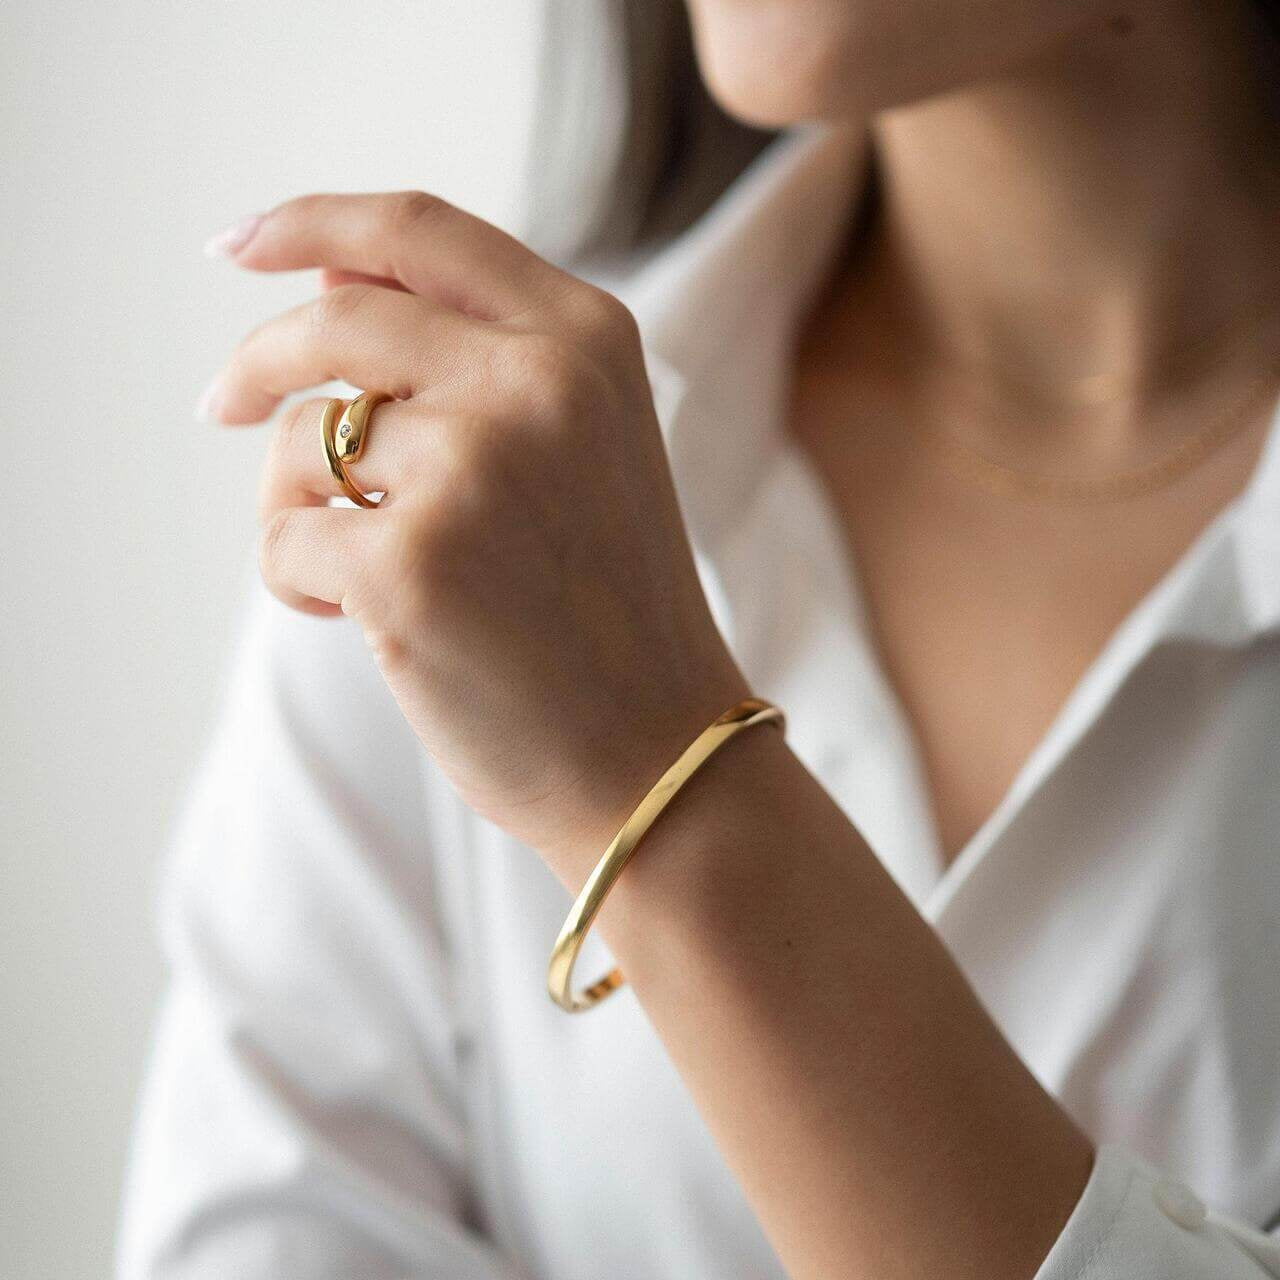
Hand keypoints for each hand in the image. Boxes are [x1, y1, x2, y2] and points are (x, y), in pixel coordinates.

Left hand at [201, 192, 750, 872]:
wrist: (658, 755)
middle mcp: (536, 384)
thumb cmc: (608, 608)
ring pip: (299, 439)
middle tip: (219, 403)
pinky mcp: (409, 565)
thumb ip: (473, 352)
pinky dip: (297, 580)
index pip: (419, 230)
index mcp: (588, 340)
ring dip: (299, 502)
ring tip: (357, 570)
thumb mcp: (581, 447)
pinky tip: (359, 621)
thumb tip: (325, 281)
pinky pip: (282, 537)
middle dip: (258, 361)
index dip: (312, 224)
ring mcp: (474, 470)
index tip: (242, 244)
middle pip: (335, 319)